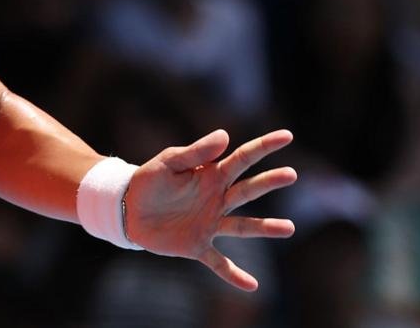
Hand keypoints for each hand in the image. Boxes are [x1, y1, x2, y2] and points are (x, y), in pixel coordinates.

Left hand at [125, 129, 297, 290]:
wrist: (128, 208)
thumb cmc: (151, 180)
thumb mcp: (169, 161)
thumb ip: (195, 152)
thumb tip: (225, 134)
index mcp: (211, 174)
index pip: (242, 158)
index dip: (264, 146)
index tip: (287, 136)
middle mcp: (217, 199)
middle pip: (248, 190)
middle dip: (268, 182)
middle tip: (290, 174)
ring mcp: (210, 224)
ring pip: (242, 226)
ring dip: (265, 228)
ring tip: (288, 228)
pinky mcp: (197, 246)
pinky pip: (219, 262)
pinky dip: (234, 274)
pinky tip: (252, 285)